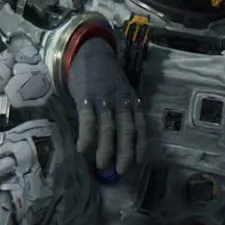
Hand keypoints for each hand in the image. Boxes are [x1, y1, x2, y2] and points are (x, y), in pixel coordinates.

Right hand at [67, 37, 146, 174]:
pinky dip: (87, 137)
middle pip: (127, 130)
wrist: (91, 53)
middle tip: (122, 171)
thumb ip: (125, 109)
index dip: (140, 145)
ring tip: (103, 167)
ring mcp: (104, 100)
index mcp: (131, 101)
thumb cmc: (107, 76)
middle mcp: (121, 102)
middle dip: (126, 152)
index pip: (139, 126)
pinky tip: (84, 150)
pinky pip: (88, 121)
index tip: (139, 162)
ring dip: (107, 150)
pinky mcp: (86, 99)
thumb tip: (122, 136)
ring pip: (109, 129)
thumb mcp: (123, 90)